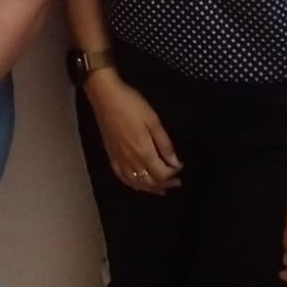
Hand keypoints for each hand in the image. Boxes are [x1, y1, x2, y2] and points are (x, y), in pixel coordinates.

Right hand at [87, 71, 181, 192]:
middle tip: (176, 182)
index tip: (180, 167)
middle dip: (165, 183)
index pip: (162, 173)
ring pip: (136, 182)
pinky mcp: (111, 155)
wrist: (105, 97)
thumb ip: (165, 144)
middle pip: (150, 181)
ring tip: (161, 189)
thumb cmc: (132, 105)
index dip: (173, 173)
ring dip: (150, 188)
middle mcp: (131, 160)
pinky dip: (132, 184)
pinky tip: (137, 185)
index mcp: (144, 151)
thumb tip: (174, 163)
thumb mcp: (153, 121)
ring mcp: (119, 159)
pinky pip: (122, 177)